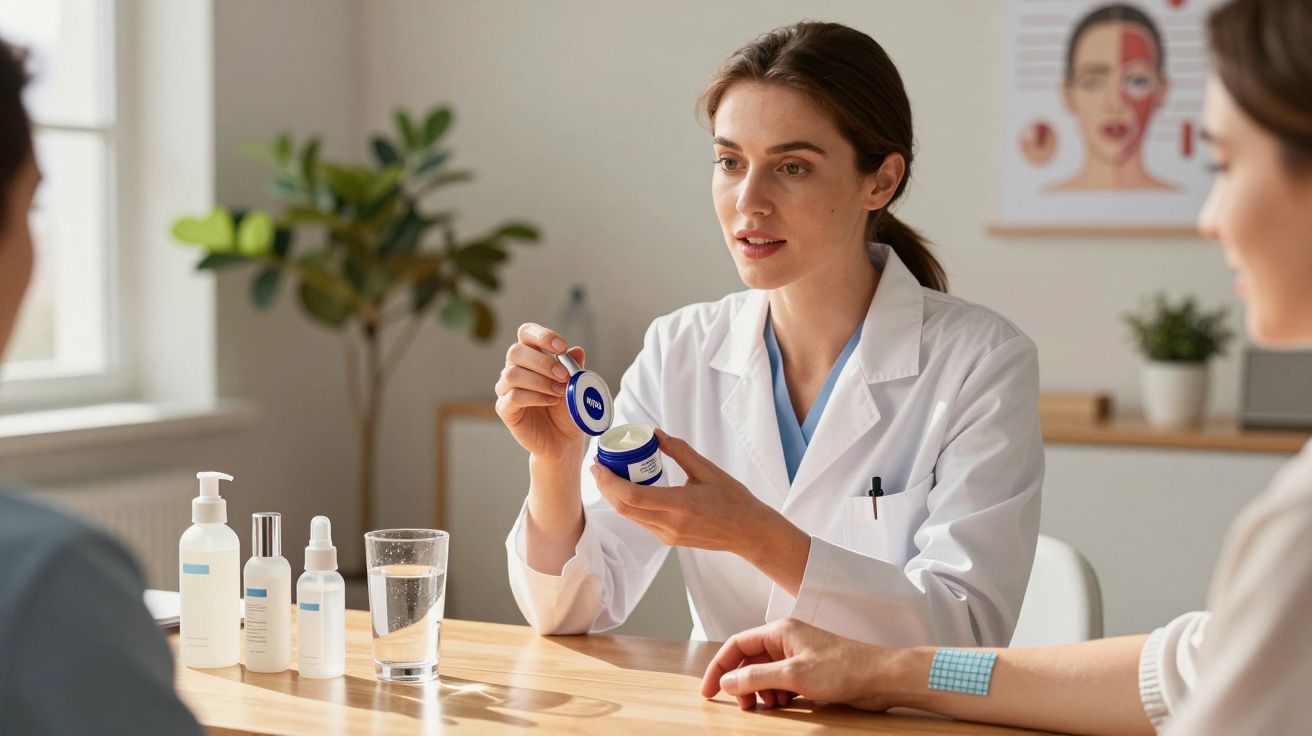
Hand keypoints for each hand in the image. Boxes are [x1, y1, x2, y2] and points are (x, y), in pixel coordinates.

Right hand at [494, 323, 588, 464]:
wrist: (563, 440)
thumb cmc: (567, 409)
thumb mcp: (576, 385)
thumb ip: (575, 367)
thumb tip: (577, 350)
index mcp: (530, 356)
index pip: (526, 333)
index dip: (542, 335)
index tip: (562, 347)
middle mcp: (514, 369)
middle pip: (515, 351)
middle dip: (542, 361)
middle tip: (564, 375)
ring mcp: (506, 389)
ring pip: (512, 374)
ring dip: (540, 381)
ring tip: (560, 391)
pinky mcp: (505, 409)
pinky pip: (513, 397)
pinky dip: (535, 397)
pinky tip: (551, 400)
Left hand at [590, 428, 785, 553]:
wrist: (748, 532)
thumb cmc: (734, 500)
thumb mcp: (708, 470)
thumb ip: (680, 451)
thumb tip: (655, 433)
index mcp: (680, 506)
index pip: (634, 496)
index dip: (610, 481)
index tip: (599, 465)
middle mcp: (670, 525)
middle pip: (625, 508)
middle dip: (605, 487)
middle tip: (598, 465)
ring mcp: (668, 535)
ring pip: (630, 516)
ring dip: (614, 496)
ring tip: (608, 474)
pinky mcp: (668, 539)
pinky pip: (641, 521)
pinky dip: (629, 504)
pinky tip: (628, 488)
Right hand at [700, 618, 898, 711]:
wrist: (879, 677)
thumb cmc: (842, 668)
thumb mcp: (793, 675)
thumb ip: (757, 677)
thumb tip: (727, 682)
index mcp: (779, 631)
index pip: (737, 645)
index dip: (719, 667)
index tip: (708, 691)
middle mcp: (786, 640)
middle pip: (749, 661)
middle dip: (741, 683)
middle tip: (743, 705)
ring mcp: (797, 655)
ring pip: (764, 674)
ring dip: (760, 692)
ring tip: (770, 705)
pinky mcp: (808, 671)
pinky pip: (780, 682)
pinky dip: (777, 694)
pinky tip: (785, 704)